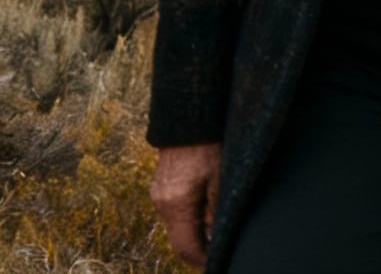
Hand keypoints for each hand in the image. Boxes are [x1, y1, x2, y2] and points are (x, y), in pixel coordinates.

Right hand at [150, 142, 222, 268]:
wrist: (188, 120)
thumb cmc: (210, 147)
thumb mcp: (221, 179)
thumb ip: (217, 212)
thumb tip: (217, 239)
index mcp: (177, 204)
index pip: (186, 247)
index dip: (202, 259)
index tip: (218, 261)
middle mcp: (162, 204)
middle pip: (179, 240)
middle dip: (199, 249)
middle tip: (221, 249)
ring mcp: (159, 196)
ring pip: (178, 226)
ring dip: (195, 232)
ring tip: (217, 230)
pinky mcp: (161, 189)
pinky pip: (175, 212)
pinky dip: (190, 219)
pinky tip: (207, 212)